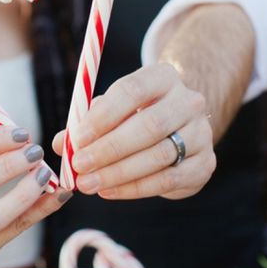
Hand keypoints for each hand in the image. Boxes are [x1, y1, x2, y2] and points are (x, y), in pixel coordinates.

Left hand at [53, 62, 215, 200]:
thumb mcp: (112, 108)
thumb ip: (86, 122)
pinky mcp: (206, 164)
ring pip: (158, 156)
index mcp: (163, 77)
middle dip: (108, 149)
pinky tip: (109, 190)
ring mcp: (202, 133)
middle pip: (148, 126)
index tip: (77, 138)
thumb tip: (60, 144)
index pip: (132, 92)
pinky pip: (167, 179)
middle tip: (79, 165)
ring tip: (88, 183)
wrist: (181, 125)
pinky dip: (134, 188)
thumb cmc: (135, 113)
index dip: (103, 116)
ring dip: (118, 173)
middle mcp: (188, 101)